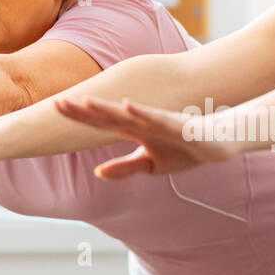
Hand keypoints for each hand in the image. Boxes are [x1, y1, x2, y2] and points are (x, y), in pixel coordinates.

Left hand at [52, 95, 243, 178]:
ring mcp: (160, 122)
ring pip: (129, 114)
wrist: (221, 142)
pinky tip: (129, 106)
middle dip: (83, 110)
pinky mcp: (180, 126)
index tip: (53, 108)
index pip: (100, 123)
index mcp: (134, 131)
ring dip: (108, 109)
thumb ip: (124, 168)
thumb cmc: (185, 150)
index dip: (77, 117)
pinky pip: (159, 119)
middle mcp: (144, 122)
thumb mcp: (152, 164)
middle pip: (108, 115)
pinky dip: (144, 113)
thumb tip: (98, 172)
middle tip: (56, 102)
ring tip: (85, 102)